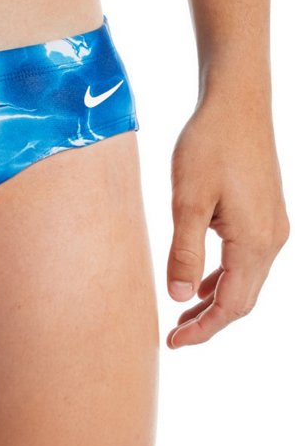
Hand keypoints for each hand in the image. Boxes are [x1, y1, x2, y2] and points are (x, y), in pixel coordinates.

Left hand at [166, 95, 289, 347]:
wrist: (237, 102)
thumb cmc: (209, 144)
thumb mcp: (187, 199)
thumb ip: (184, 251)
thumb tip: (179, 298)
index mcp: (254, 241)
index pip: (232, 305)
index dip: (204, 330)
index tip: (172, 343)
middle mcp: (272, 239)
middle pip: (244, 299)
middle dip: (210, 322)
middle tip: (174, 336)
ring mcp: (273, 227)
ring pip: (247, 281)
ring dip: (217, 301)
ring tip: (182, 316)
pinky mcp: (267, 214)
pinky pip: (248, 261)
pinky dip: (225, 278)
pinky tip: (201, 283)